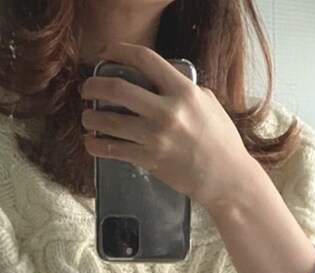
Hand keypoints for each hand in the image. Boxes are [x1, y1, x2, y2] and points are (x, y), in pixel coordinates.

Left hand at [80, 42, 257, 212]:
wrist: (226, 178)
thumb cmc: (221, 141)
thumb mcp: (208, 103)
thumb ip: (184, 89)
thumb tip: (164, 82)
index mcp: (183, 91)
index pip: (145, 60)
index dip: (120, 51)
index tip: (106, 53)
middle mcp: (167, 111)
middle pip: (118, 88)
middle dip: (94, 85)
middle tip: (87, 88)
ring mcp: (156, 137)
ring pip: (109, 121)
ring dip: (90, 117)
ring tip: (87, 117)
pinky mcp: (149, 160)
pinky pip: (113, 150)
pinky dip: (96, 146)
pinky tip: (90, 142)